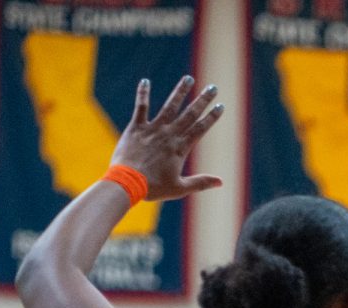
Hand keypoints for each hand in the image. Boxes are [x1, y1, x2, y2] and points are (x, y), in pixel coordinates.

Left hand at [111, 76, 224, 201]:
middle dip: (203, 100)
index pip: (200, 129)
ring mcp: (153, 129)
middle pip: (189, 114)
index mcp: (180, 148)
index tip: (221, 106)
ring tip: (188, 79)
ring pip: (170, 106)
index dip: (212, 117)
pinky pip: (141, 107)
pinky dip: (143, 93)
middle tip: (213, 87)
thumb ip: (200, 182)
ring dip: (180, 92)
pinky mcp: (136, 128)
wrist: (127, 182)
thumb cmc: (153, 188)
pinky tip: (146, 80)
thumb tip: (221, 182)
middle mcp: (169, 135)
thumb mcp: (180, 188)